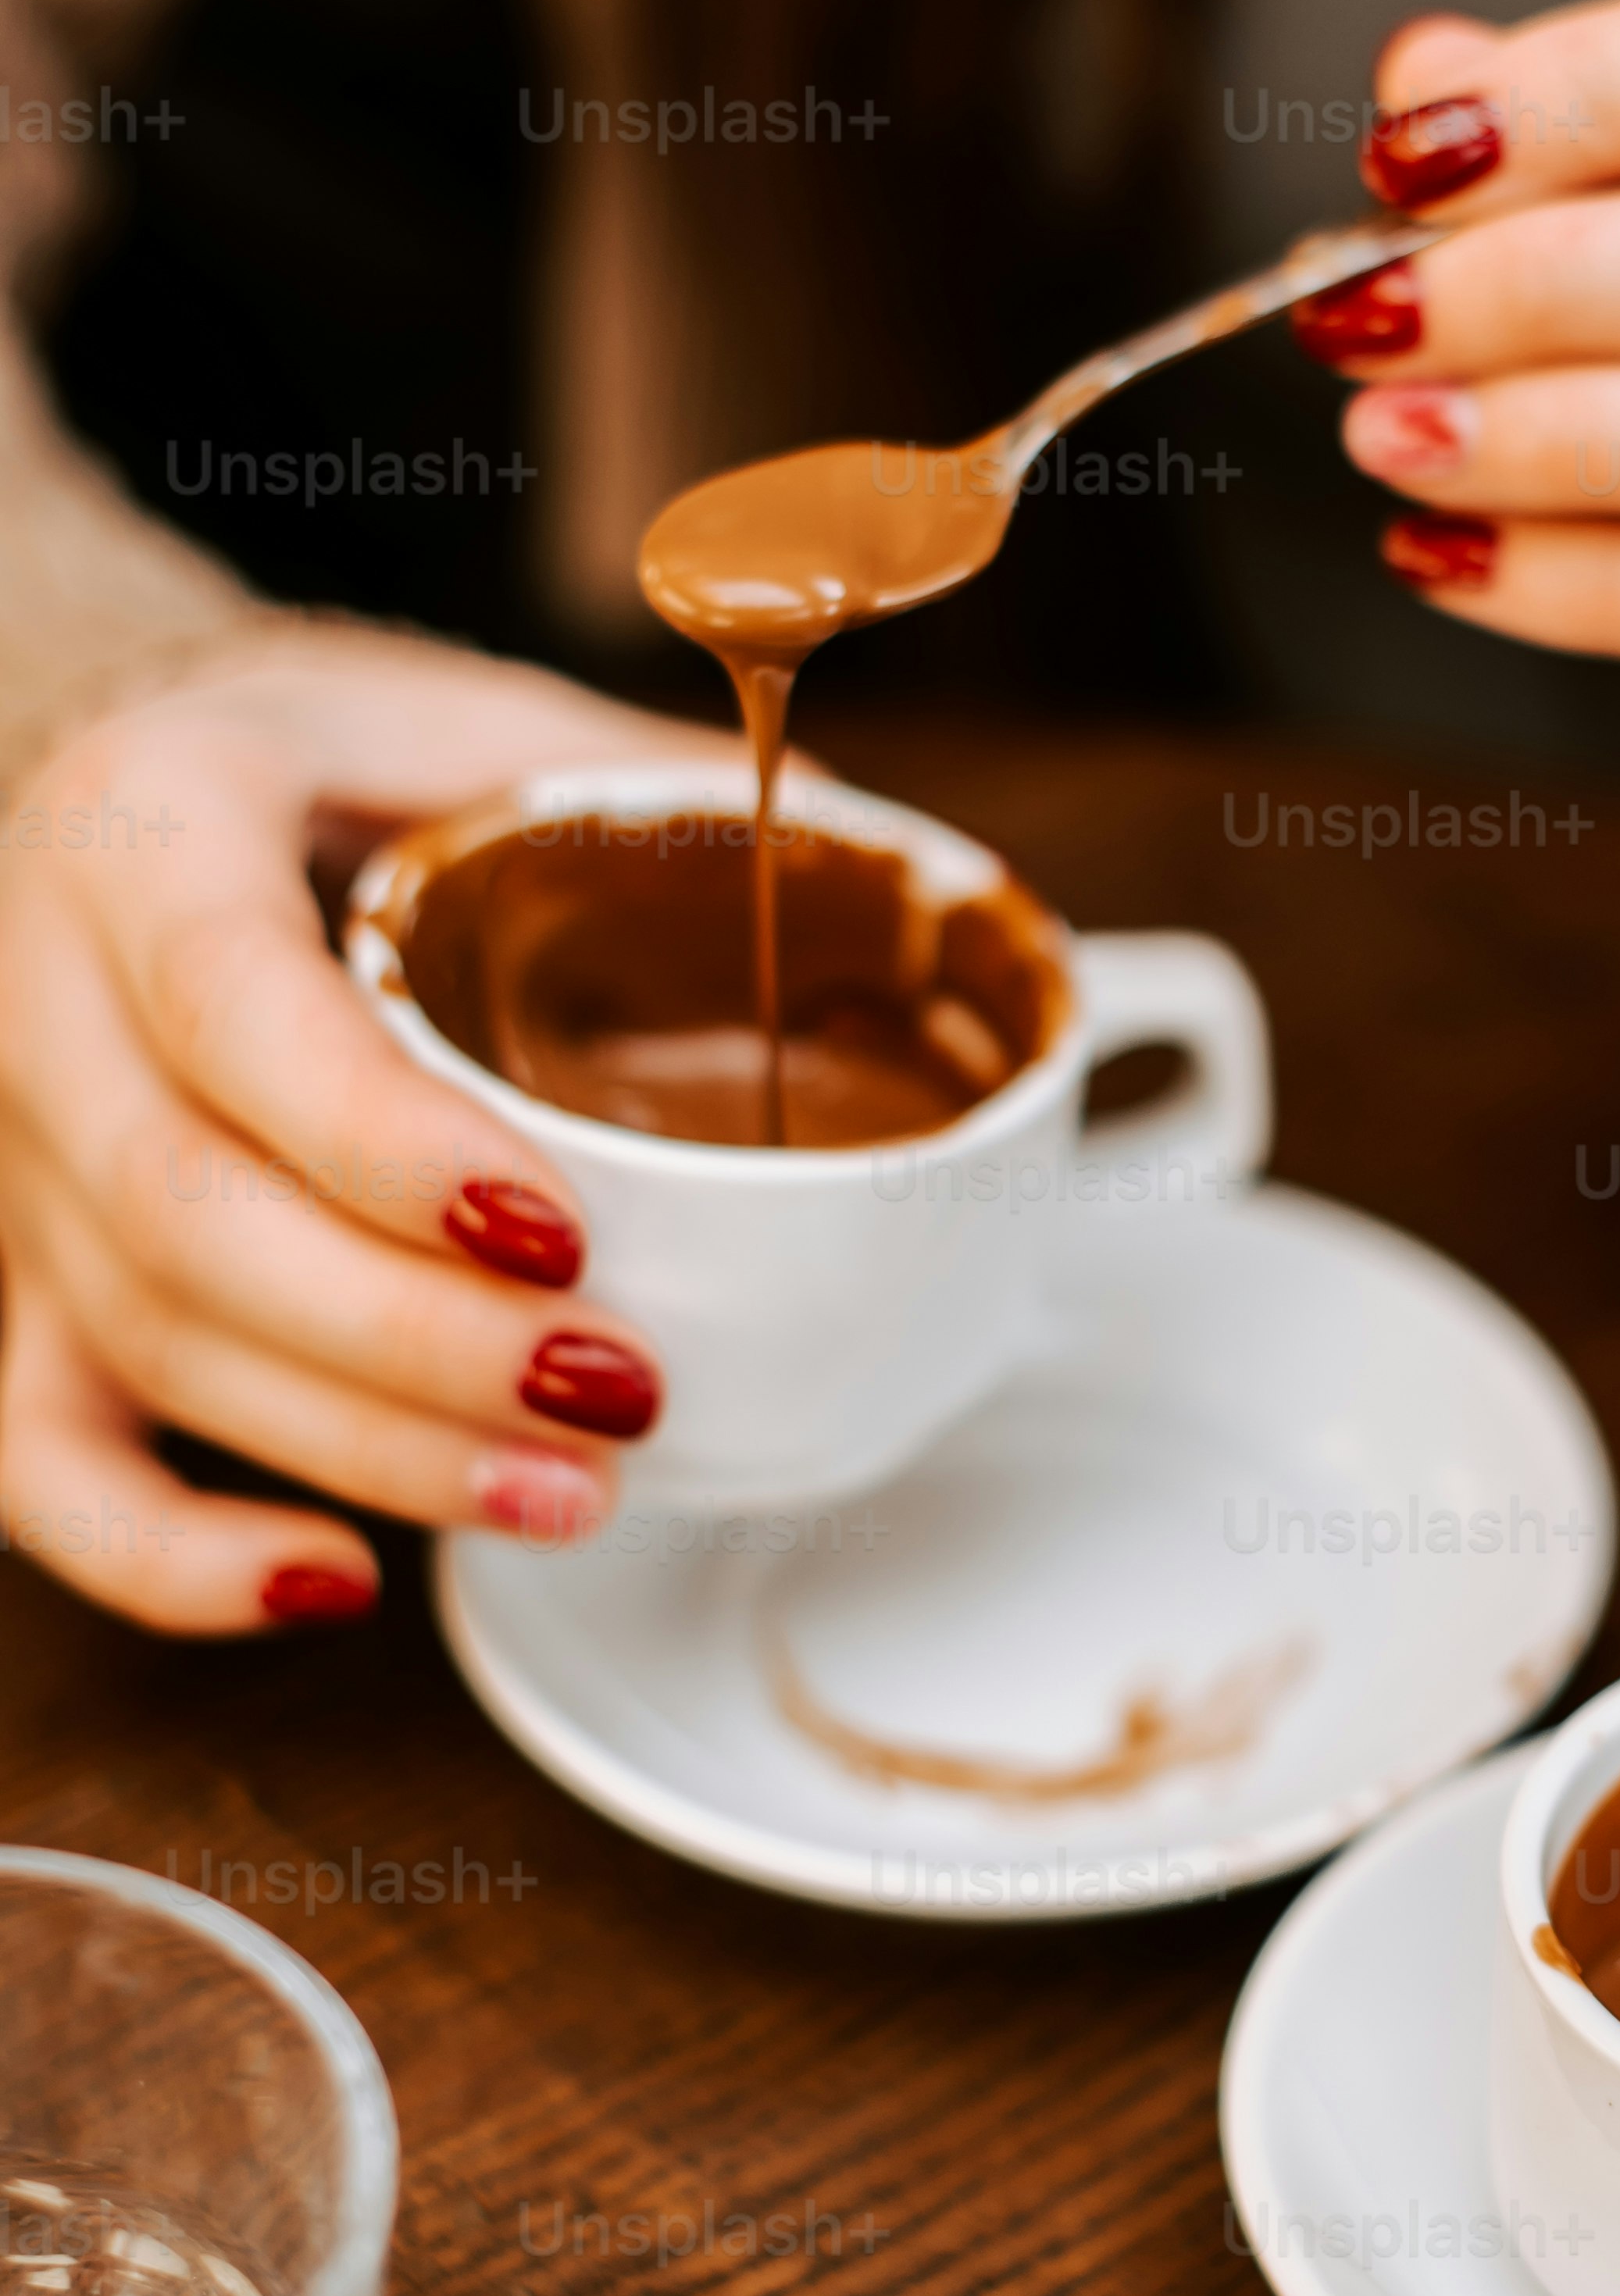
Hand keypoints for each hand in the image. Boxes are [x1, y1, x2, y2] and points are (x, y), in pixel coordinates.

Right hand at [0, 632, 724, 1632]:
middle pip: (189, 1218)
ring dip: (365, 1450)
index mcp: (141, 822)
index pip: (232, 1006)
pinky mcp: (23, 1286)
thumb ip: (630, 786)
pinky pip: (45, 1460)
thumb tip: (859, 858)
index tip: (562, 1231)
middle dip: (414, 1339)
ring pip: (152, 1344)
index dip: (385, 1142)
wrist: (128, 794)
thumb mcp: (455, 714)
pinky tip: (334, 1581)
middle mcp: (41, 999)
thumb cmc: (325, 767)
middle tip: (622, 1391)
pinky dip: (168, 1556)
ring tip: (573, 1494)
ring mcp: (17, 1163)